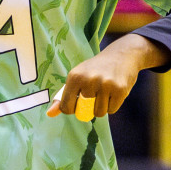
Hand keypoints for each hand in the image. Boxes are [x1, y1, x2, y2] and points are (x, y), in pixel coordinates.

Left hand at [45, 35, 166, 120]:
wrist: (121, 55)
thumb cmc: (95, 69)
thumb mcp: (77, 77)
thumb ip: (63, 96)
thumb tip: (49, 114)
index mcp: (74, 76)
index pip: (66, 107)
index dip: (72, 109)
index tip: (78, 102)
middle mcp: (88, 79)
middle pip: (83, 111)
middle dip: (88, 107)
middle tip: (95, 93)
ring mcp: (105, 84)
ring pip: (99, 113)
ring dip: (102, 107)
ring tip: (105, 92)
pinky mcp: (119, 89)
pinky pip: (112, 110)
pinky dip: (112, 105)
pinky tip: (113, 92)